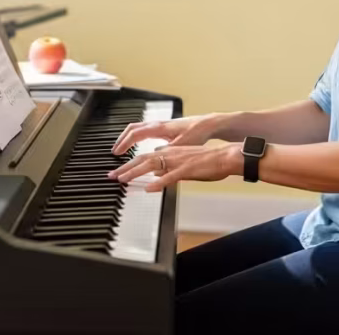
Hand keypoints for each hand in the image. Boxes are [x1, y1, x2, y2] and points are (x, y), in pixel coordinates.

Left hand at [108, 143, 243, 191]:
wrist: (226, 156)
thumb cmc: (209, 161)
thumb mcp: (184, 162)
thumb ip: (169, 165)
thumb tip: (155, 172)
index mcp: (171, 151)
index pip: (146, 156)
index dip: (130, 164)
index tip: (118, 172)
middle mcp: (172, 153)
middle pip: (143, 159)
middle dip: (126, 168)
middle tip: (111, 176)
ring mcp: (179, 161)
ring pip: (152, 165)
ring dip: (136, 173)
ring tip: (123, 180)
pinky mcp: (188, 169)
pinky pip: (171, 176)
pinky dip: (159, 182)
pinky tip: (149, 188)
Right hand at [111, 112, 225, 155]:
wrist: (208, 124)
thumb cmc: (197, 133)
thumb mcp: (182, 146)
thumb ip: (167, 153)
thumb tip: (154, 160)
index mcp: (159, 128)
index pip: (135, 134)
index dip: (124, 144)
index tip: (117, 153)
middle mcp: (157, 124)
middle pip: (132, 128)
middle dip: (121, 139)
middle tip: (114, 151)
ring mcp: (160, 124)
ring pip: (137, 127)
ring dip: (127, 137)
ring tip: (122, 148)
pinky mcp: (164, 127)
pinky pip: (144, 129)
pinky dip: (136, 136)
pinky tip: (137, 144)